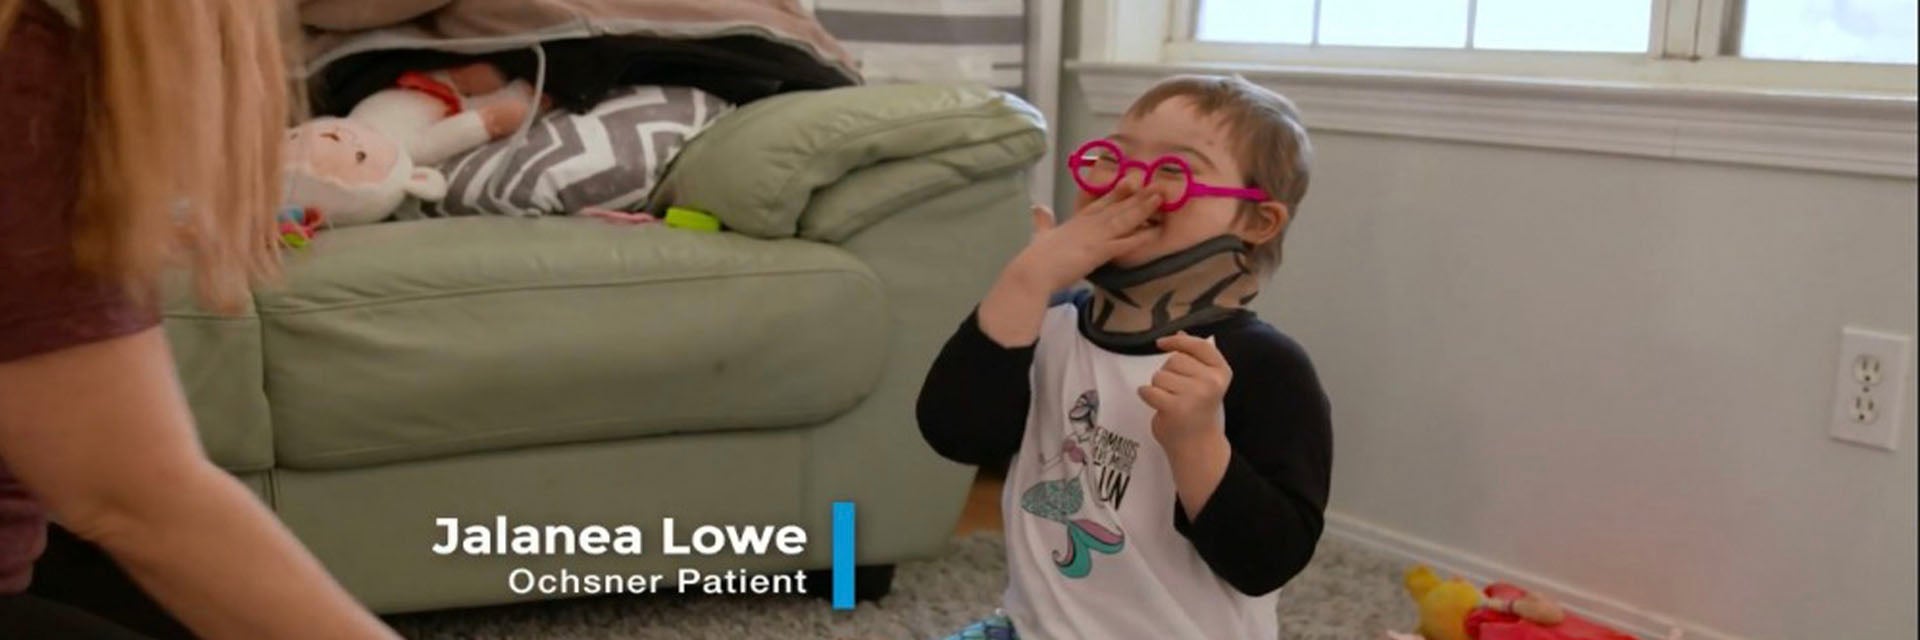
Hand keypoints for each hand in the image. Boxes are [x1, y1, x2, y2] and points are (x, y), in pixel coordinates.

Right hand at [1005, 184, 1162, 293]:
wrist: (1033, 271)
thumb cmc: (1036, 257)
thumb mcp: (1039, 234)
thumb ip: (1042, 221)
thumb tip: (1038, 207)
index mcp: (1076, 221)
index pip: (1100, 203)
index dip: (1117, 193)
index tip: (1130, 181)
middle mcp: (1088, 224)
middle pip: (1117, 207)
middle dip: (1137, 196)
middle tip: (1157, 185)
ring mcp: (1095, 236)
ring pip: (1124, 219)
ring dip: (1143, 208)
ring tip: (1161, 197)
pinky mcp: (1099, 251)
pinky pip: (1125, 243)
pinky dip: (1140, 238)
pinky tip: (1154, 232)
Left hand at [1138, 332, 1230, 447]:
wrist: (1197, 446)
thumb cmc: (1197, 412)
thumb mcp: (1203, 382)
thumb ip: (1194, 358)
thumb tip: (1181, 333)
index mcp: (1221, 372)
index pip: (1199, 345)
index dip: (1178, 341)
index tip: (1161, 343)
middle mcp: (1211, 382)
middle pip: (1174, 360)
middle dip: (1167, 373)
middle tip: (1175, 391)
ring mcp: (1195, 395)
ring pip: (1160, 375)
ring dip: (1158, 387)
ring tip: (1169, 400)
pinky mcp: (1176, 408)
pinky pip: (1149, 390)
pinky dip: (1147, 396)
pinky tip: (1156, 404)